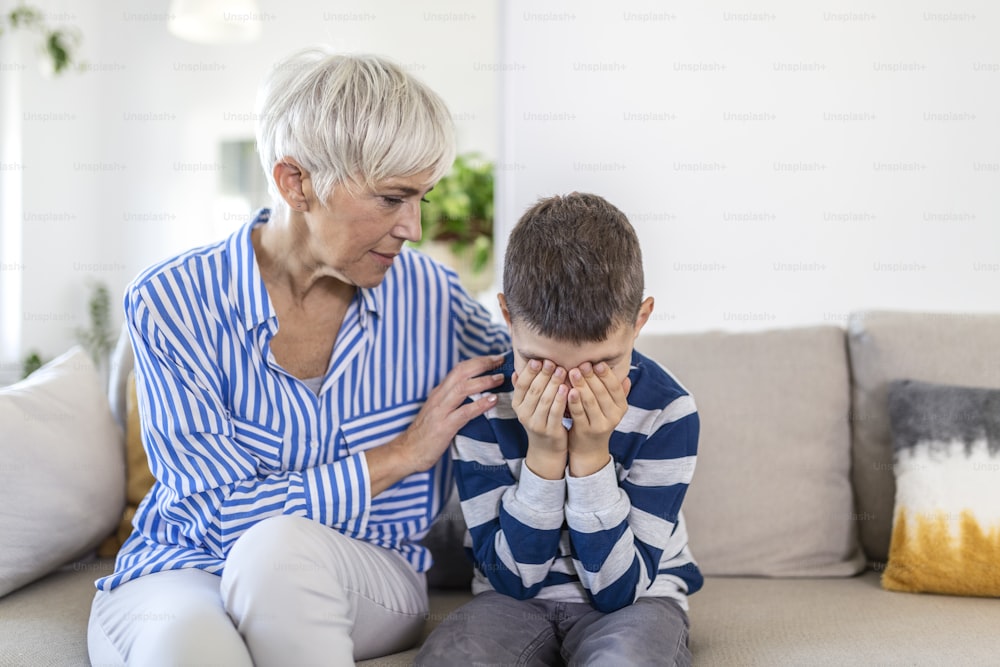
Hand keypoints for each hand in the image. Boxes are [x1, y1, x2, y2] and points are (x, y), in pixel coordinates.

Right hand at [393, 355, 505, 474]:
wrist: (408, 452)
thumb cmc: (425, 433)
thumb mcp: (438, 410)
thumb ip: (451, 399)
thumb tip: (472, 391)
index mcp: (439, 392)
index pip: (459, 369)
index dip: (477, 361)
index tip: (494, 358)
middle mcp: (439, 397)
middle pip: (461, 372)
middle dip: (482, 364)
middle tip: (500, 361)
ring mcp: (441, 411)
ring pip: (463, 388)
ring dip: (484, 381)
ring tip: (500, 379)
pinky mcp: (444, 426)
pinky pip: (464, 412)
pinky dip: (480, 405)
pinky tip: (492, 400)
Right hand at [512, 359, 568, 478]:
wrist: (546, 449)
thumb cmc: (540, 420)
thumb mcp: (528, 406)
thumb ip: (524, 389)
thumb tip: (515, 372)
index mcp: (517, 405)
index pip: (521, 385)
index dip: (529, 372)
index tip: (538, 359)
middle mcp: (523, 415)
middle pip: (534, 391)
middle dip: (544, 375)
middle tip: (553, 362)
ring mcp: (536, 424)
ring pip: (545, 400)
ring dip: (554, 384)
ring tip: (562, 371)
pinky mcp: (550, 431)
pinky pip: (556, 413)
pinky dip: (561, 399)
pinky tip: (568, 388)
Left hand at [566, 362, 630, 476]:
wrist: (589, 449)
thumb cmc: (598, 421)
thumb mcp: (611, 408)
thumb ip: (618, 393)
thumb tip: (627, 377)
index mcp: (621, 407)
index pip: (615, 387)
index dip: (606, 374)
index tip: (596, 363)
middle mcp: (613, 416)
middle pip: (601, 392)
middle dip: (591, 377)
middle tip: (581, 364)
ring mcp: (599, 425)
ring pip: (590, 401)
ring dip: (581, 385)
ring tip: (573, 372)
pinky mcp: (585, 431)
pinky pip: (578, 413)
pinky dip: (573, 401)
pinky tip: (567, 390)